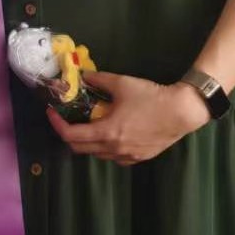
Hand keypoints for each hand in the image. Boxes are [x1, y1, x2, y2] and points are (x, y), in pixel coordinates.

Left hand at [45, 71, 208, 165]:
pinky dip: (106, 148)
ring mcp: (128, 156)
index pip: (71, 136)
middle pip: (80, 149)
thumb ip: (98, 80)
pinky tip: (112, 134)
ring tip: (90, 124)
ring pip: (97, 155)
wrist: (182, 111)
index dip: (57, 124)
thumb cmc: (151, 97)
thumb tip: (83, 76)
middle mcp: (114, 149)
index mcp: (107, 132)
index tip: (52, 113)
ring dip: (88, 142)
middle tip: (68, 119)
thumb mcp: (121, 83)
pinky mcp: (139, 158)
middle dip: (69, 134)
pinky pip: (114, 157)